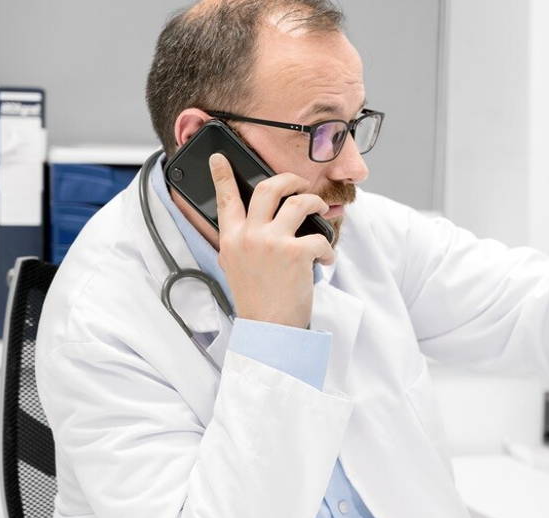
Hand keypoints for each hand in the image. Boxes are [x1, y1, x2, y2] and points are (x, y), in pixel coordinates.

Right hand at [210, 153, 333, 327]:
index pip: (225, 199)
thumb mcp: (236, 267)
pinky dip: (328, 248)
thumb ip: (242, 242)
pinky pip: (319, 236)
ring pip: (299, 202)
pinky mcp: (296, 252)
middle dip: (289, 179)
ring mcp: (273, 242)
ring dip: (316, 203)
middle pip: (268, 188)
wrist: (269, 327)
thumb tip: (257, 224)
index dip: (222, 175)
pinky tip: (325, 260)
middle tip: (299, 184)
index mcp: (231, 239)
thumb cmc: (258, 300)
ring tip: (322, 211)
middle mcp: (249, 236)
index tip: (220, 158)